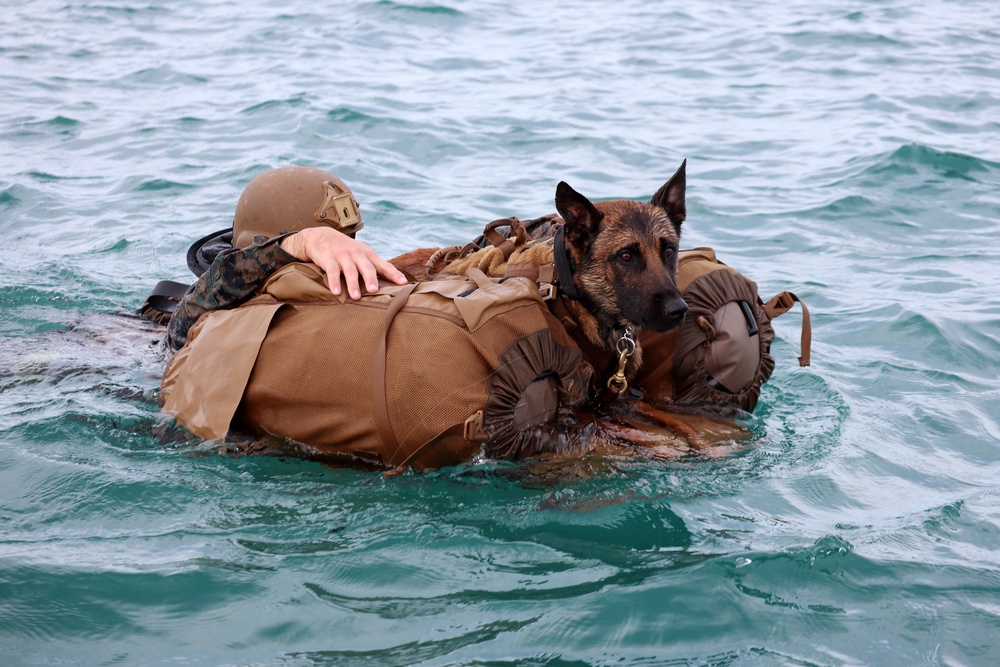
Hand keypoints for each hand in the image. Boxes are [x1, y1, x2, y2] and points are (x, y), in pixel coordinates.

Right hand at [279, 227, 407, 298]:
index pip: (383, 265)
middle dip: (371, 279)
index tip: (403, 283)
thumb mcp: (362, 254)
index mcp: (368, 254)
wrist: (322, 236)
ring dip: (353, 284)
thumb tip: (392, 284)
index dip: (393, 273)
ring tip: (356, 297)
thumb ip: (374, 267)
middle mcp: (357, 254)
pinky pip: (332, 271)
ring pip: (350, 270)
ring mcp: (343, 256)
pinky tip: (336, 292)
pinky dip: (334, 282)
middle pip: (367, 267)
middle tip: (374, 290)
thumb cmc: (347, 250)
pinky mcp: (329, 259)